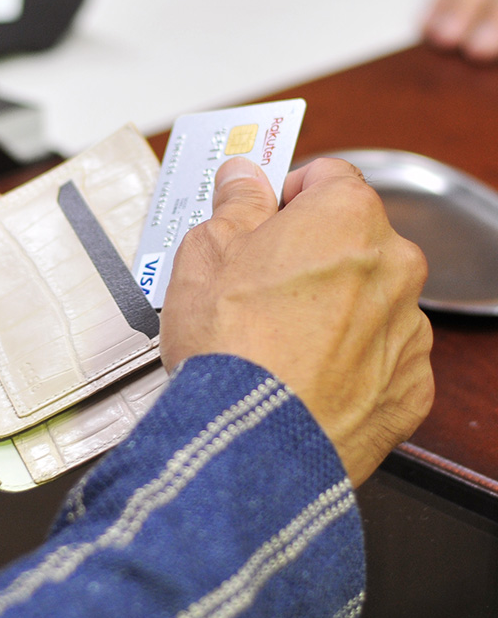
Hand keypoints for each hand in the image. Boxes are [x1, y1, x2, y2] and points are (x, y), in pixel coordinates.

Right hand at [159, 157, 433, 484]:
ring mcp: (409, 329)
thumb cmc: (231, 345)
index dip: (287, 194)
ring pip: (369, 299)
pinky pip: (381, 357)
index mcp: (347, 218)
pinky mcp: (411, 386)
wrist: (252, 441)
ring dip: (334, 307)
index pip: (327, 176)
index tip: (263, 216)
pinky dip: (350, 361)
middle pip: (353, 239)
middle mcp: (394, 266)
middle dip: (311, 253)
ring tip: (278, 340)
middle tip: (260, 282)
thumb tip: (244, 178)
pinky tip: (304, 375)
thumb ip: (236, 204)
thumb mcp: (207, 253)